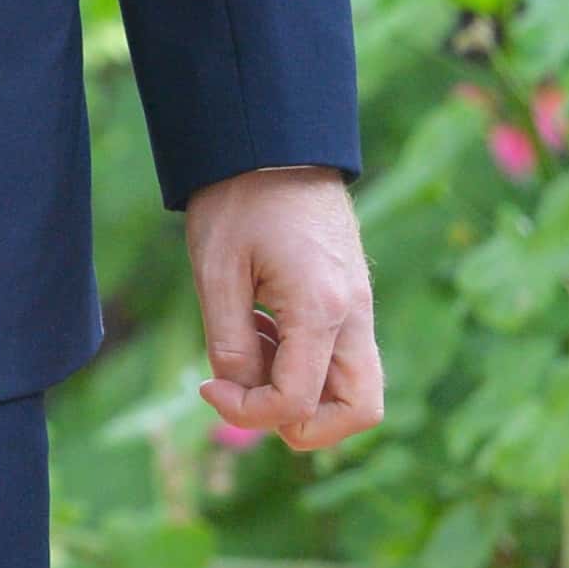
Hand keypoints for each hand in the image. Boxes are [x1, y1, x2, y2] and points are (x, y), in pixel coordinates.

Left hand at [186, 167, 382, 453]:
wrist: (274, 142)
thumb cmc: (239, 200)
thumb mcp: (216, 275)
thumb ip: (230, 345)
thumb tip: (240, 394)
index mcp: (321, 308)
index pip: (296, 403)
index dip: (248, 413)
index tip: (207, 387)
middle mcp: (354, 313)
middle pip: (359, 412)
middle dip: (303, 425)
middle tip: (248, 391)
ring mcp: (361, 306)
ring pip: (358, 390)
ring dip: (304, 395)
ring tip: (253, 348)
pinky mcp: (353, 299)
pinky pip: (343, 359)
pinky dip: (307, 367)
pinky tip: (265, 330)